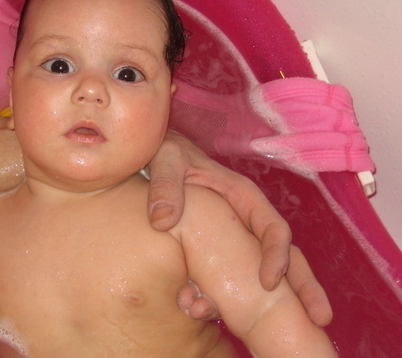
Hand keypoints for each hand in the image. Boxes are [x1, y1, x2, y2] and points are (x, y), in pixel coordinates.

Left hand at [147, 130, 331, 325]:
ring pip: (259, 274)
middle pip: (285, 256)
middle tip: (321, 319)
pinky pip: (226, 279)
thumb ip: (165, 185)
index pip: (273, 228)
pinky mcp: (216, 253)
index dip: (277, 254)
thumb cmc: (170, 155)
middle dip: (304, 287)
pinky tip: (199, 312)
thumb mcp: (166, 160)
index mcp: (244, 198)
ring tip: (231, 327)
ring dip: (253, 303)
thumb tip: (163, 220)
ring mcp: (234, 240)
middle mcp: (246, 222)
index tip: (270, 282)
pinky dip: (216, 298)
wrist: (159, 160)